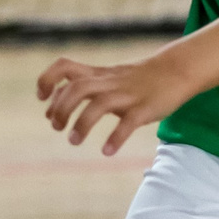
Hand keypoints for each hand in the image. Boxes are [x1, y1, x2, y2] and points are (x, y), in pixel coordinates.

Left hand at [36, 52, 192, 154]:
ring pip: (99, 105)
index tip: (42, 99)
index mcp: (96, 74)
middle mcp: (108, 83)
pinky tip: (107, 151)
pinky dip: (116, 138)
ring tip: (74, 141)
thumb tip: (49, 110)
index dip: (47, 80)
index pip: (64, 67)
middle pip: (77, 88)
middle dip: (61, 109)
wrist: (175, 70)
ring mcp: (127, 95)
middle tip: (57, 127)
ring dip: (82, 124)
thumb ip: (77, 88)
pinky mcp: (144, 108)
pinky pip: (128, 123)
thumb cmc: (134, 79)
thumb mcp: (104, 78)